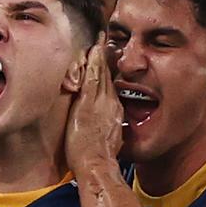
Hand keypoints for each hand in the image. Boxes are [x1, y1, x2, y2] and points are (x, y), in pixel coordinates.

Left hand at [66, 33, 123, 172]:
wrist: (98, 165)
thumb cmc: (100, 159)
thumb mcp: (110, 141)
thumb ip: (107, 129)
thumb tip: (106, 129)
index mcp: (115, 113)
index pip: (112, 88)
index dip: (109, 74)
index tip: (108, 63)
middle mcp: (111, 105)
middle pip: (109, 77)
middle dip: (106, 60)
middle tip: (105, 43)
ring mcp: (101, 103)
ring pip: (102, 74)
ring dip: (100, 57)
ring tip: (99, 41)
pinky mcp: (89, 104)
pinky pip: (94, 77)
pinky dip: (95, 63)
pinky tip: (94, 50)